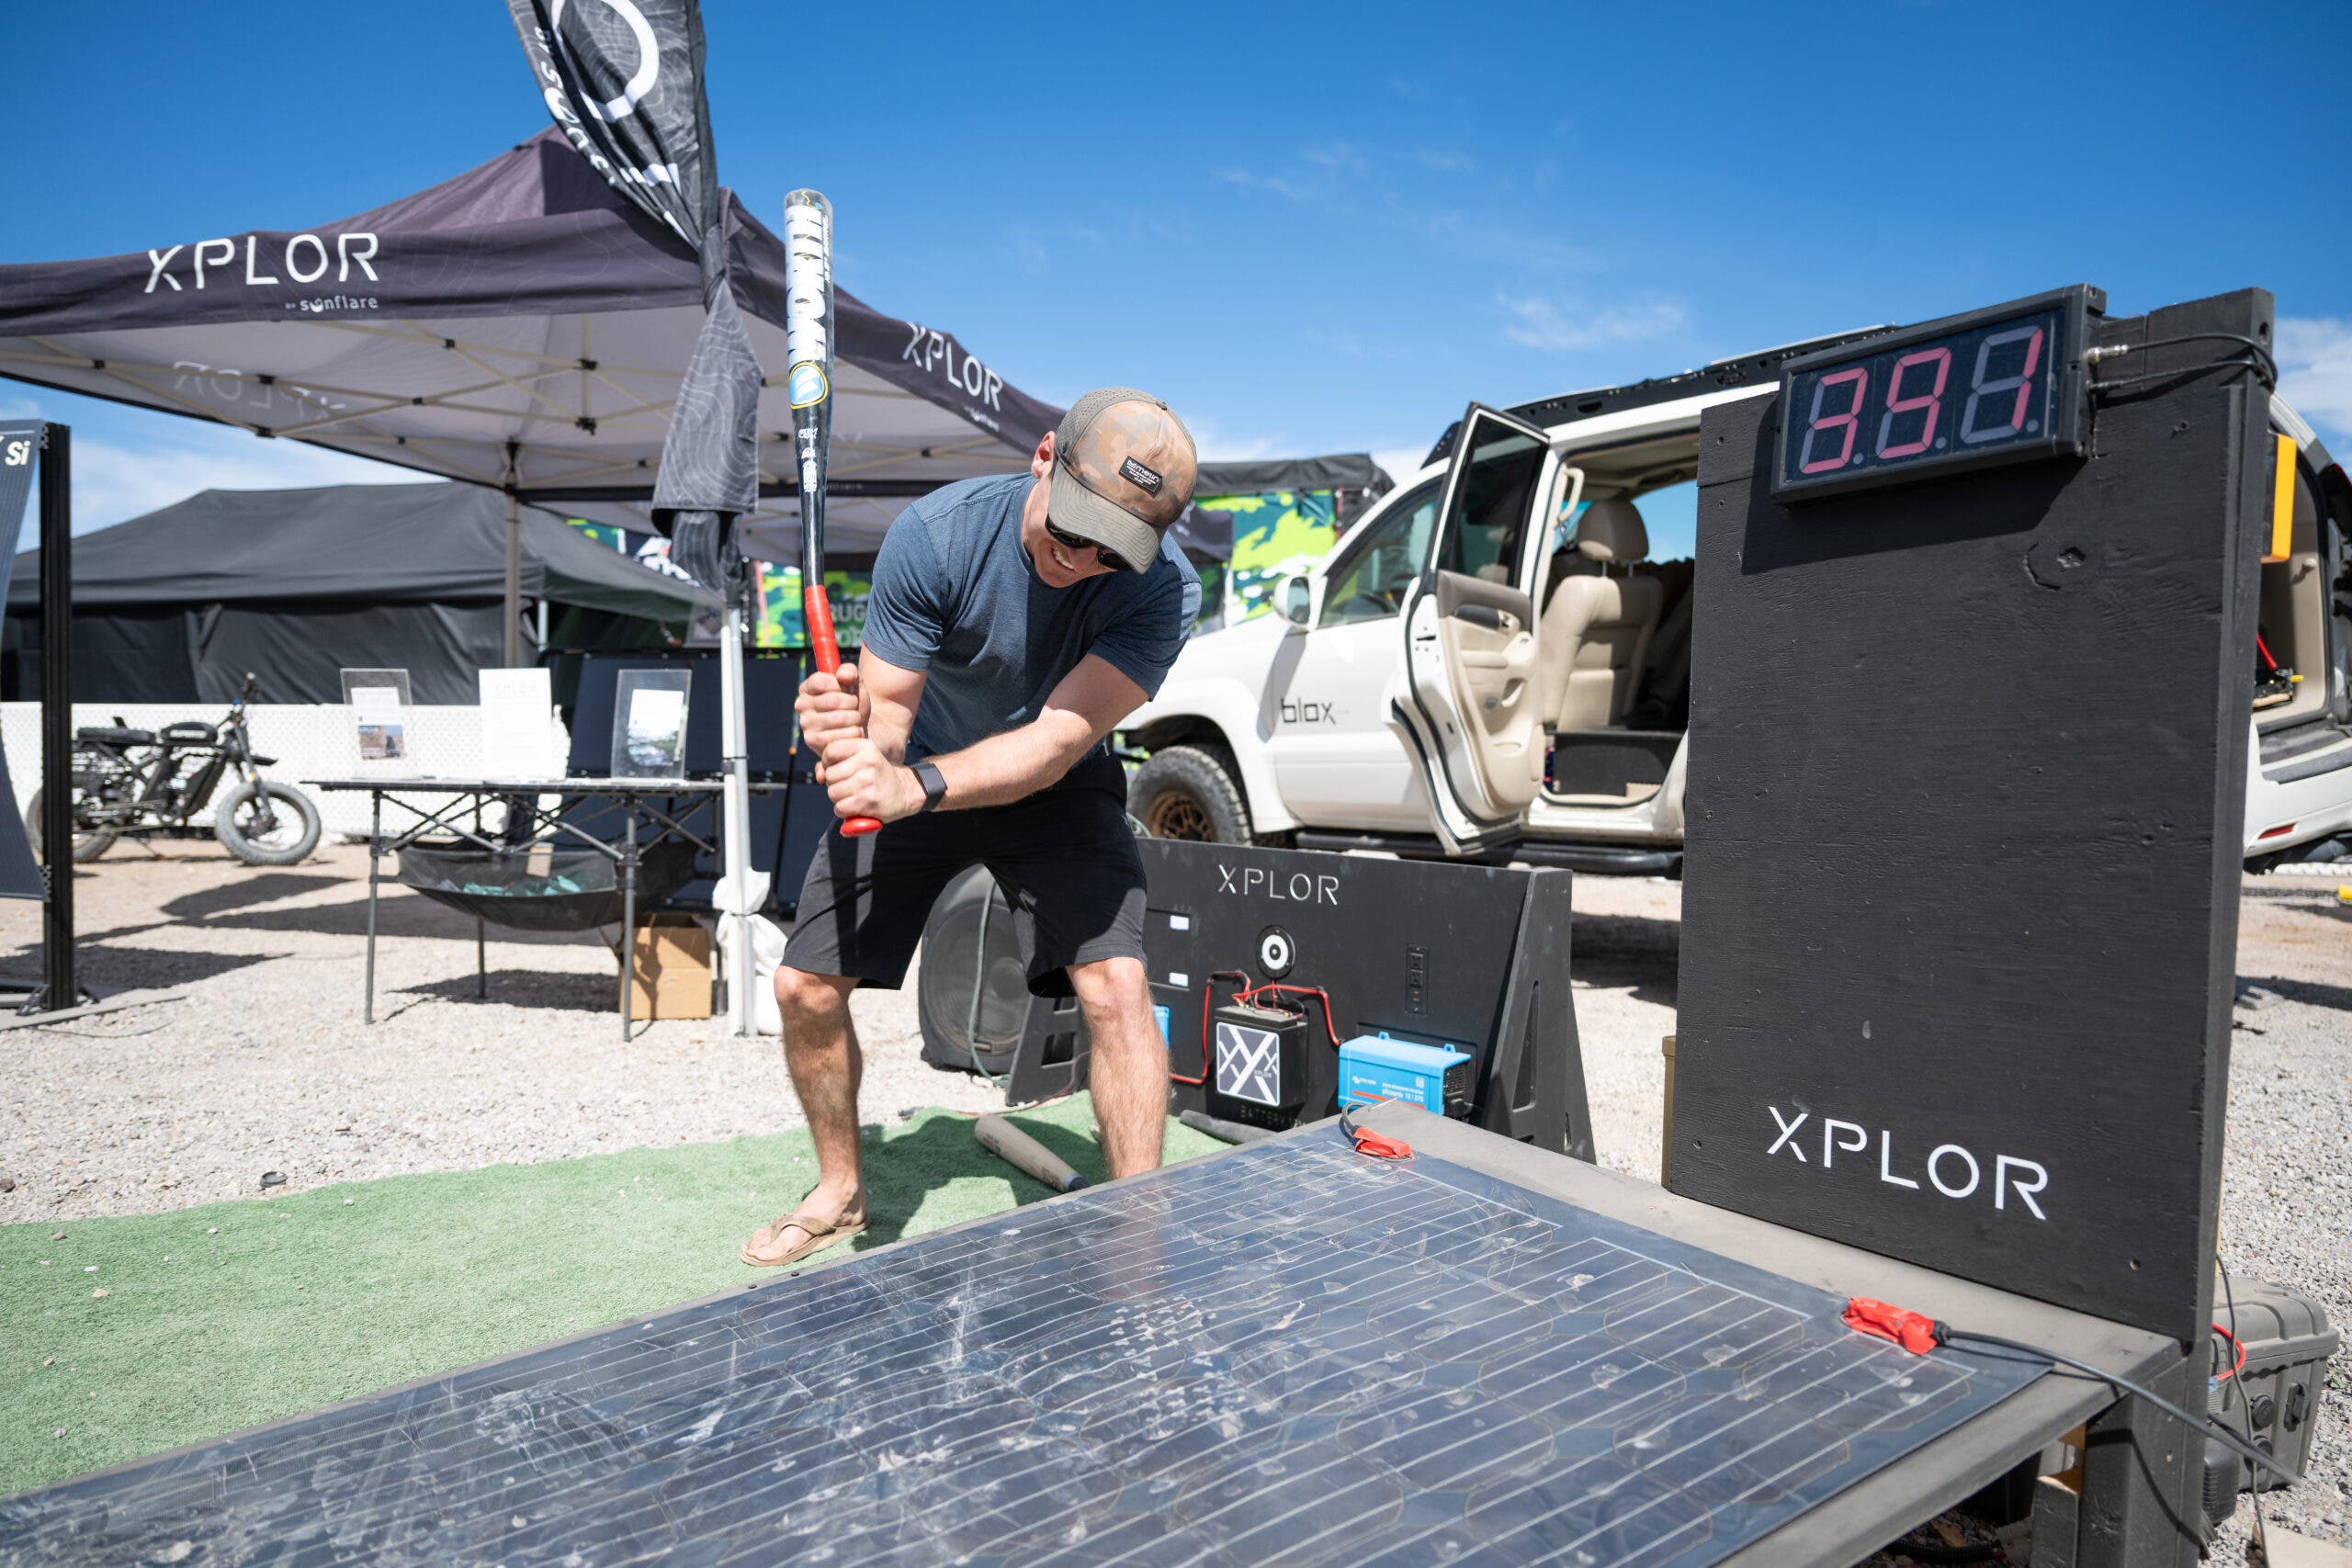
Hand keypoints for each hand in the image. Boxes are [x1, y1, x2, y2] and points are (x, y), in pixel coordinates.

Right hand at [796, 661, 863, 779]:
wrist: (859, 729)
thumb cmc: (854, 704)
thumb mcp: (855, 684)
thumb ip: (851, 672)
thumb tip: (844, 675)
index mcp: (808, 687)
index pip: (822, 681)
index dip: (840, 686)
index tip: (847, 690)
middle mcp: (801, 705)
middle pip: (833, 700)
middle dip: (852, 703)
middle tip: (854, 707)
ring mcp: (806, 725)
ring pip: (840, 718)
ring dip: (855, 719)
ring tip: (854, 720)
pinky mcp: (813, 742)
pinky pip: (843, 735)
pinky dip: (854, 733)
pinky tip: (851, 733)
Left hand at [822, 737, 924, 823]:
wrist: (904, 792)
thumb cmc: (875, 775)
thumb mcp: (861, 759)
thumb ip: (836, 761)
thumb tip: (819, 776)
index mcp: (865, 746)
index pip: (830, 751)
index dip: (828, 762)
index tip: (837, 768)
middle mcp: (867, 761)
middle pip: (830, 775)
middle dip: (834, 783)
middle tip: (849, 785)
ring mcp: (868, 781)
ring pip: (832, 792)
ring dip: (838, 798)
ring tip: (853, 795)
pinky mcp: (868, 801)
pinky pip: (839, 807)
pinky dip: (843, 811)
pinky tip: (855, 807)